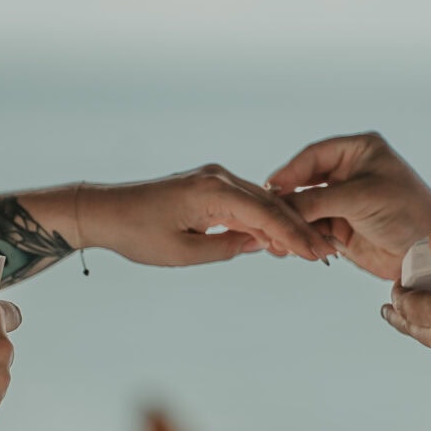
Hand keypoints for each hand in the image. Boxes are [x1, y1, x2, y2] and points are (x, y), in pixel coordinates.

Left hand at [83, 165, 336, 266]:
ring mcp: (213, 178)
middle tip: (325, 252)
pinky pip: (243, 202)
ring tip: (309, 249)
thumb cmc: (138, 233)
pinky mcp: (208, 186)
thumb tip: (258, 243)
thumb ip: (226, 248)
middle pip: (269, 204)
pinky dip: (261, 221)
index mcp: (212, 191)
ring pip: (259, 202)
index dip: (294, 235)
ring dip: (282, 226)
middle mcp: (218, 177)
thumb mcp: (184, 253)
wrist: (105, 211)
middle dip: (298, 229)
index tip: (316, 253)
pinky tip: (277, 240)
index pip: (265, 213)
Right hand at [267, 132, 430, 279]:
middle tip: (269, 213)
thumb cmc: (405, 212)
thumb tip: (279, 205)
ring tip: (278, 234)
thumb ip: (317, 200)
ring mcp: (342, 200)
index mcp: (358, 151)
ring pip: (305, 207)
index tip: (271, 188)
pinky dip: (301, 235)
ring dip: (293, 221)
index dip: (290, 172)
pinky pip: (311, 227)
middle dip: (288, 199)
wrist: (424, 252)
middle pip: (304, 181)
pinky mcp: (339, 225)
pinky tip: (291, 244)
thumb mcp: (360, 198)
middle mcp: (348, 172)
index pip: (314, 156)